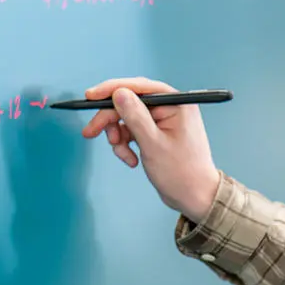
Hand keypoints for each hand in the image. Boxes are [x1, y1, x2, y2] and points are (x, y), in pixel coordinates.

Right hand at [79, 77, 220, 221]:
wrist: (195, 198)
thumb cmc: (182, 173)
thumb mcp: (153, 144)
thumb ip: (135, 117)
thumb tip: (118, 92)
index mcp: (176, 104)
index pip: (139, 87)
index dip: (112, 89)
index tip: (90, 96)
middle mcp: (170, 108)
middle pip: (129, 102)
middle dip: (110, 119)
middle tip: (90, 132)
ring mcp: (163, 121)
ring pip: (128, 118)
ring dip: (118, 135)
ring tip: (122, 153)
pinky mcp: (156, 134)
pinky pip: (132, 132)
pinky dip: (126, 145)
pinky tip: (131, 160)